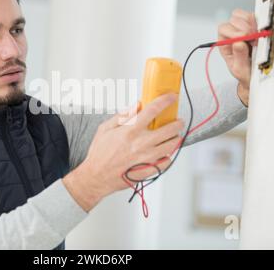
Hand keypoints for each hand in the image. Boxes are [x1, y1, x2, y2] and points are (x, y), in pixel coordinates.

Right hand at [63, 94, 184, 211]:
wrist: (96, 176)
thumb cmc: (99, 154)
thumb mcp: (105, 128)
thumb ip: (122, 116)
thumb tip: (136, 106)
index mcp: (130, 131)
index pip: (153, 110)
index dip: (165, 101)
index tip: (171, 98)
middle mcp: (141, 143)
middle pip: (169, 129)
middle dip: (177, 123)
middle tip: (177, 121)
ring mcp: (146, 158)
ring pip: (171, 146)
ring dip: (175, 139)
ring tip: (174, 137)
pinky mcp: (148, 170)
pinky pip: (166, 162)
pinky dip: (168, 156)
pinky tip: (164, 153)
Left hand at [218, 9, 257, 106]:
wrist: (254, 76)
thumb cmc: (245, 72)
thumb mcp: (240, 69)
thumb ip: (238, 56)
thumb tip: (238, 43)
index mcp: (224, 43)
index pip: (223, 28)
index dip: (234, 31)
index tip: (244, 37)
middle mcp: (232, 34)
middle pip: (233, 19)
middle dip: (244, 27)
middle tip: (253, 39)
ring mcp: (244, 28)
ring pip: (243, 15)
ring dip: (251, 23)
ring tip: (257, 36)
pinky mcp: (255, 26)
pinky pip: (255, 17)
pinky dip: (259, 22)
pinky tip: (261, 32)